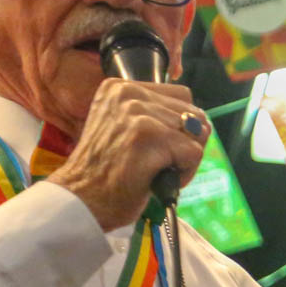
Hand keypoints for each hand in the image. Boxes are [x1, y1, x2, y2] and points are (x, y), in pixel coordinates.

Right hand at [46, 79, 205, 229]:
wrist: (82, 199)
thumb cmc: (108, 172)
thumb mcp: (124, 128)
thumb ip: (158, 118)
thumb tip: (203, 125)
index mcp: (120, 87)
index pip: (182, 96)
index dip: (181, 127)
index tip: (157, 145)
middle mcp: (128, 93)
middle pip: (194, 114)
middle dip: (186, 144)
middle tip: (157, 162)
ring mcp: (136, 113)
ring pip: (196, 135)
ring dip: (184, 160)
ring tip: (155, 170)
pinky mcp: (147, 135)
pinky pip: (194, 153)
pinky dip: (185, 173)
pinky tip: (158, 178)